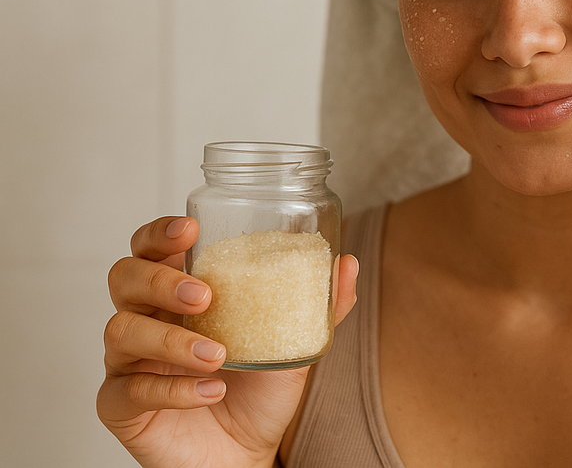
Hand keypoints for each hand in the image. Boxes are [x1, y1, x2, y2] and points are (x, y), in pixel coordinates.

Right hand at [97, 216, 358, 467]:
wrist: (247, 453)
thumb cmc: (259, 391)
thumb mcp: (294, 344)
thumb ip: (316, 305)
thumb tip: (346, 263)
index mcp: (178, 294)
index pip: (151, 248)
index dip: (159, 233)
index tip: (189, 230)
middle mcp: (147, 319)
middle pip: (124, 277)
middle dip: (161, 280)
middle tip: (205, 296)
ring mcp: (128, 361)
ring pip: (121, 331)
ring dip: (171, 340)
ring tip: (217, 354)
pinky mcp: (120, 405)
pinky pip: (127, 389)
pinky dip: (173, 389)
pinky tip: (211, 390)